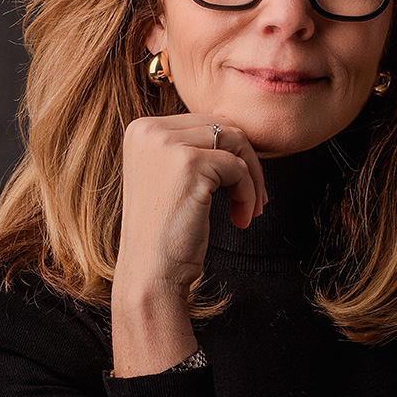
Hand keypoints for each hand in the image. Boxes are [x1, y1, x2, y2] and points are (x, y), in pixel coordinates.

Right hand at [112, 115, 266, 376]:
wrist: (150, 274)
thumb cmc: (165, 234)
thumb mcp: (170, 178)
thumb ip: (191, 149)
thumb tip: (236, 131)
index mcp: (141, 129)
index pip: (205, 122)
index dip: (232, 153)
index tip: (240, 186)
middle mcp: (148, 130)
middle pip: (223, 127)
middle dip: (247, 163)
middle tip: (255, 200)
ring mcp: (166, 144)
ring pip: (235, 142)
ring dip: (251, 179)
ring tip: (249, 210)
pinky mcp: (189, 164)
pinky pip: (238, 167)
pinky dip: (247, 194)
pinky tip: (240, 219)